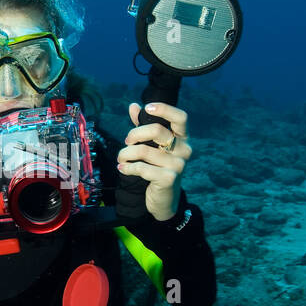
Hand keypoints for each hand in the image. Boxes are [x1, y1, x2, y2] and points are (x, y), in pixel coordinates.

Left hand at [116, 102, 191, 220]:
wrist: (163, 199)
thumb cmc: (157, 167)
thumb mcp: (152, 146)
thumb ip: (144, 126)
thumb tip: (133, 106)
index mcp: (183, 138)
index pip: (180, 117)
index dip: (164, 109)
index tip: (147, 108)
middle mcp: (184, 150)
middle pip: (157, 130)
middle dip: (134, 134)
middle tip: (126, 141)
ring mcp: (178, 165)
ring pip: (143, 150)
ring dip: (126, 153)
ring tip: (121, 158)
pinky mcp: (169, 179)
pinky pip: (142, 167)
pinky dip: (128, 167)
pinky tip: (123, 168)